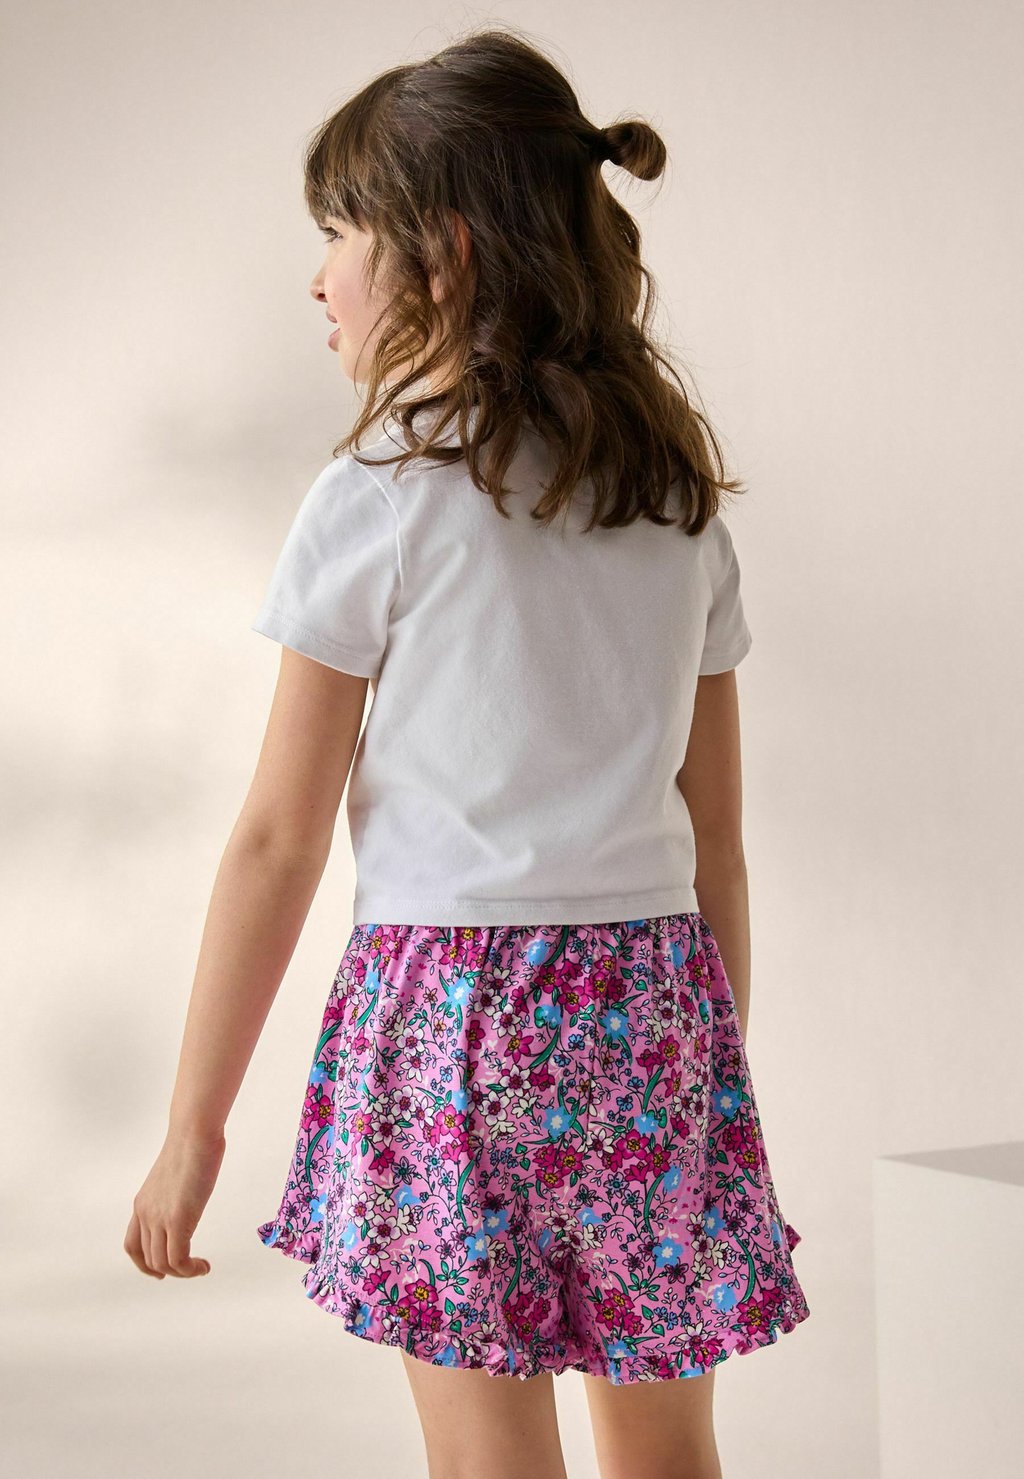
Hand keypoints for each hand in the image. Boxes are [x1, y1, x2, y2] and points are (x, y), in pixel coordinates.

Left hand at [124, 1129, 225, 1278]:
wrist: (193, 1133)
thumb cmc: (191, 1145)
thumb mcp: (174, 1176)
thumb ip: (174, 1192)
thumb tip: (188, 1193)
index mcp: (142, 1203)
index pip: (133, 1245)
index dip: (144, 1264)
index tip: (163, 1272)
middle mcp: (146, 1214)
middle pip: (149, 1258)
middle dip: (171, 1271)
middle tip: (193, 1268)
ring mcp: (159, 1218)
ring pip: (163, 1264)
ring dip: (183, 1273)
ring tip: (201, 1268)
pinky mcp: (177, 1220)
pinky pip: (178, 1260)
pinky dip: (190, 1270)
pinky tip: (204, 1266)